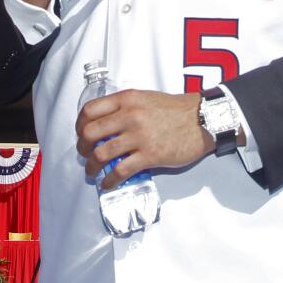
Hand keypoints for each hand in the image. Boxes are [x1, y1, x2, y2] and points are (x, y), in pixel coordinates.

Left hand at [76, 89, 210, 188]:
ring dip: (91, 167)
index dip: (79, 125)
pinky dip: (109, 180)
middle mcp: (129, 116)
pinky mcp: (150, 155)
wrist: (202, 120)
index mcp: (127, 99)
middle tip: (84, 154)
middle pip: (90, 133)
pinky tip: (107, 183)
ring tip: (91, 172)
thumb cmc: (176, 110)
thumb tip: (105, 124)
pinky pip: (120, 171)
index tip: (81, 134)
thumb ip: (125, 107)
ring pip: (102, 154)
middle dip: (82, 147)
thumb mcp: (146, 98)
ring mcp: (139, 136)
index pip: (90, 110)